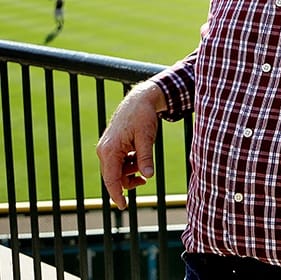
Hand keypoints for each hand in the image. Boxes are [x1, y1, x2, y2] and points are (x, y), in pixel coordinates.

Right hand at [96, 81, 165, 208]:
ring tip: (144, 165)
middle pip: (113, 176)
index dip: (117, 195)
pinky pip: (119, 162)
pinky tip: (139, 159)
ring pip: (117, 170)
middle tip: (144, 181)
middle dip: (128, 181)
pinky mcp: (112, 146)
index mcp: (109, 150)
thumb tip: (148, 175)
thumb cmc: (142, 117)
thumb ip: (145, 158)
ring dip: (130, 172)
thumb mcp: (146, 138)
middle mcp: (104, 151)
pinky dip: (129, 164)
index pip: (111, 179)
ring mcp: (107, 148)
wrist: (140, 100)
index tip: (123, 207)